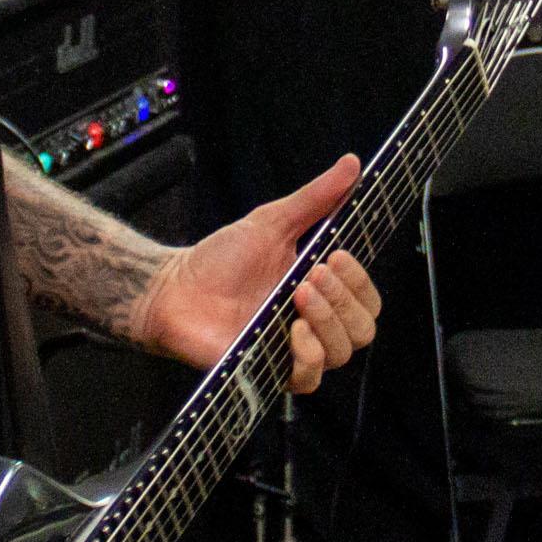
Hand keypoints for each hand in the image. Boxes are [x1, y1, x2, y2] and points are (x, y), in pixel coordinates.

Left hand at [131, 156, 381, 392]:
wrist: (173, 289)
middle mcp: (314, 325)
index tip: (335, 255)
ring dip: (328, 321)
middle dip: (345, 298)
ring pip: (342, 352)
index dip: (360, 281)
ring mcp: (293, 351)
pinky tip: (291, 331)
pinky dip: (308, 354)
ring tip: (298, 293)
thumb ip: (315, 198)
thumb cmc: (219, 260)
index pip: (367, 299)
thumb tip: (352, 164)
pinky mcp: (271, 372)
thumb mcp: (271, 222)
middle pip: (363, 329)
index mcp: (321, 292)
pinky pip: (309, 378)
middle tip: (313, 274)